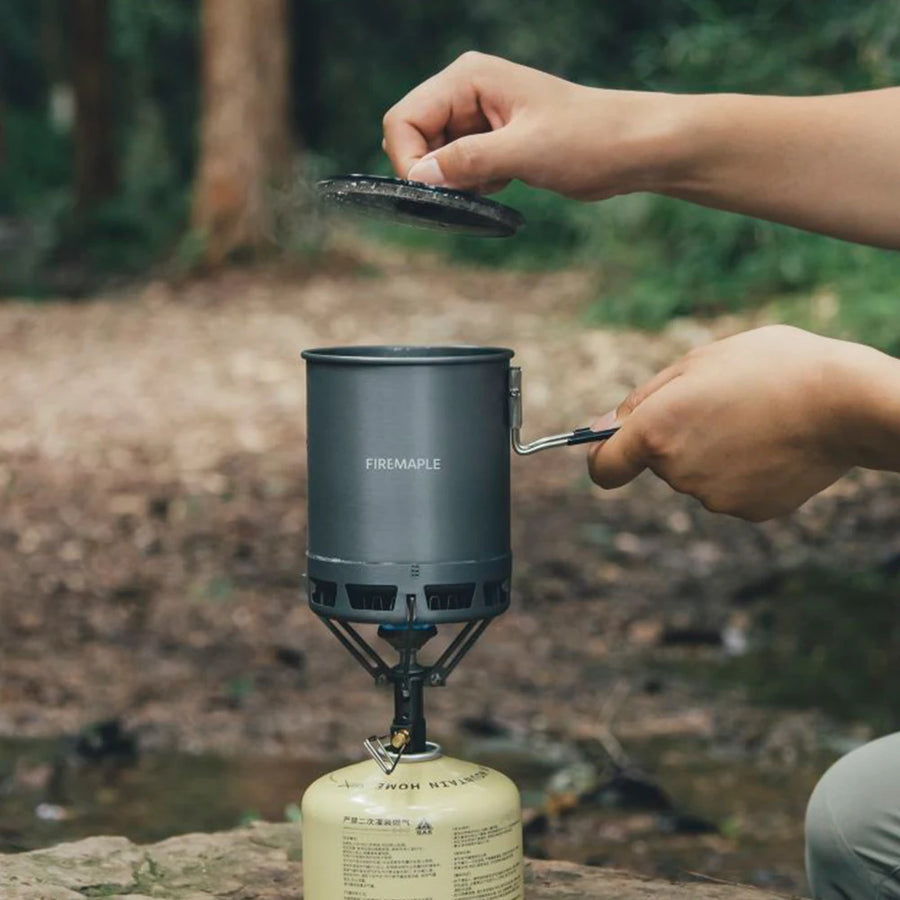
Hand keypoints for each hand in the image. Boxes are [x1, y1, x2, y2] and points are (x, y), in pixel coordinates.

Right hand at [382, 51, 668, 198]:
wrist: (632, 148)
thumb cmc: (588, 138)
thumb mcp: (525, 151)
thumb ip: (468, 161)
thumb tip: (419, 177)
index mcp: (469, 78)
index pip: (404, 117)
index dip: (408, 159)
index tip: (432, 192)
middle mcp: (467, 91)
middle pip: (413, 137)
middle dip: (431, 172)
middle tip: (466, 191)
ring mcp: (478, 117)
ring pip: (434, 157)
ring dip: (453, 181)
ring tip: (494, 184)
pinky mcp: (492, 141)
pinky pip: (458, 168)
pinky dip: (470, 185)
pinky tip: (503, 185)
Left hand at [587, 326, 865, 520]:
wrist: (846, 402)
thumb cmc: (770, 367)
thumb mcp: (697, 363)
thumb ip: (641, 400)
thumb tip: (600, 428)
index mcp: (656, 432)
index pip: (603, 467)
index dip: (604, 456)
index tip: (613, 447)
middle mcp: (677, 472)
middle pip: (659, 462)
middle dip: (677, 437)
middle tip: (721, 404)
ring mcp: (713, 498)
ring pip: (697, 475)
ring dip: (713, 452)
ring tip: (756, 420)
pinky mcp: (748, 511)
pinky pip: (731, 489)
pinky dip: (744, 471)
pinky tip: (773, 445)